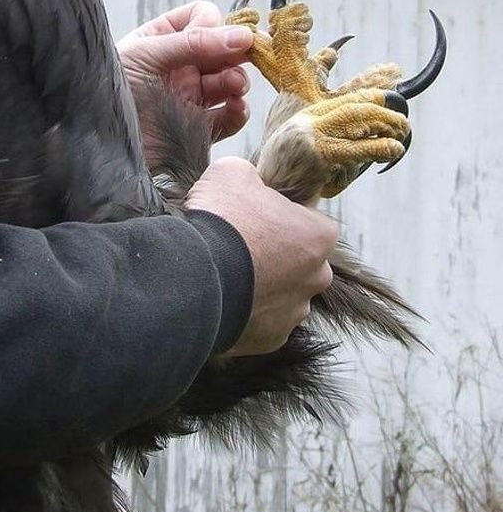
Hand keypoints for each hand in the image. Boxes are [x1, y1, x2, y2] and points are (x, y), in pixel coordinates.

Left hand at [117, 1, 253, 141]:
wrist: (99, 142)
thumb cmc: (110, 88)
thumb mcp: (147, 54)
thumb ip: (194, 43)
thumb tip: (243, 36)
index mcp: (163, 39)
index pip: (202, 17)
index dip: (214, 24)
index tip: (217, 37)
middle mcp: (179, 66)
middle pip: (223, 50)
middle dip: (236, 53)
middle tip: (247, 57)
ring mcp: (189, 97)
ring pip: (230, 82)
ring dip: (238, 81)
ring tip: (234, 86)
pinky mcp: (196, 129)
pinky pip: (228, 118)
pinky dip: (238, 112)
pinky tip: (235, 108)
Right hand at [185, 157, 336, 355]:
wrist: (192, 278)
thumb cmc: (221, 220)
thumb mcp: (232, 172)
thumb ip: (250, 175)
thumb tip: (247, 181)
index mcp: (320, 236)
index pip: (307, 219)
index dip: (278, 213)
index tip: (252, 214)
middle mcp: (317, 277)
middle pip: (298, 260)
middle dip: (274, 253)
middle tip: (237, 244)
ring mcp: (294, 313)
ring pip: (280, 293)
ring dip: (259, 283)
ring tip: (224, 273)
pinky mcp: (269, 339)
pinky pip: (260, 320)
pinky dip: (245, 310)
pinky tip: (220, 297)